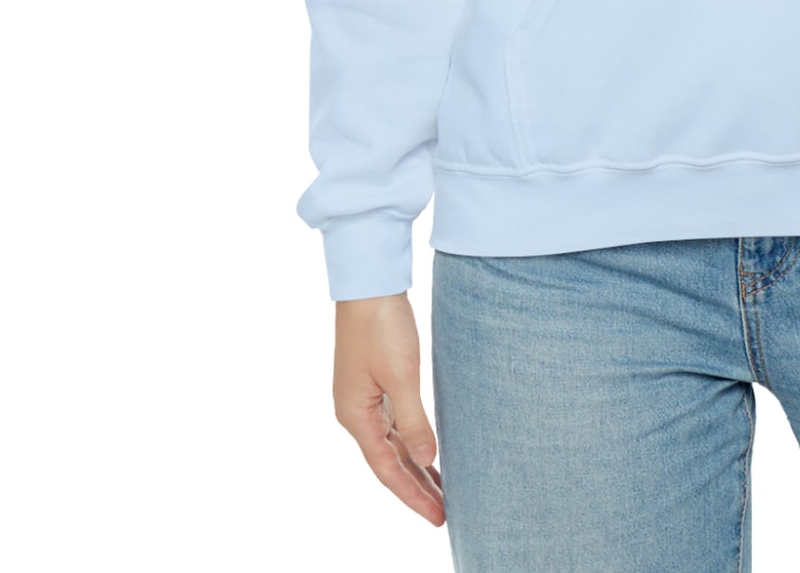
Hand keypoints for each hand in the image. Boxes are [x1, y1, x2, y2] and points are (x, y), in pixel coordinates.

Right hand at [332, 292, 444, 523]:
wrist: (369, 281)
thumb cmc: (382, 325)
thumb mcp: (402, 375)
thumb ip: (413, 422)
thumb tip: (426, 461)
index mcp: (356, 416)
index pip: (387, 470)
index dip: (413, 495)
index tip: (438, 517)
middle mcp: (355, 412)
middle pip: (388, 462)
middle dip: (415, 488)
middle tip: (444, 512)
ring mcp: (363, 397)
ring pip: (391, 444)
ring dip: (415, 467)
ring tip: (441, 490)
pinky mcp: (373, 381)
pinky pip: (393, 424)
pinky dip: (411, 441)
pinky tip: (426, 450)